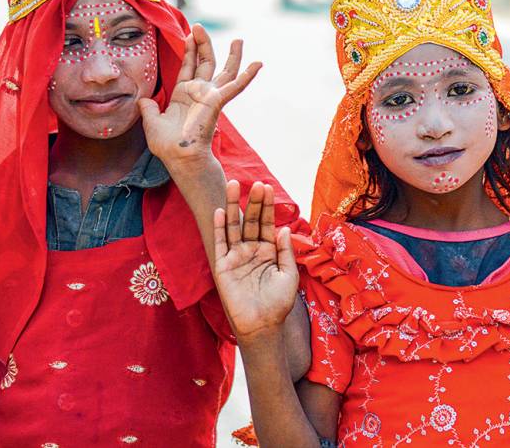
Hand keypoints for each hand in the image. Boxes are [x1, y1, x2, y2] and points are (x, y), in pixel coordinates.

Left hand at [139, 24, 260, 167]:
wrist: (179, 157)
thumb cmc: (167, 145)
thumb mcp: (151, 121)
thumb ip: (148, 108)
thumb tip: (142, 100)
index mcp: (184, 95)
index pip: (189, 67)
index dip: (190, 50)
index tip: (189, 34)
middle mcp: (200, 93)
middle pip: (206, 63)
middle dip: (203, 44)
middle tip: (199, 26)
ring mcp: (211, 96)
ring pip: (225, 71)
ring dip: (232, 55)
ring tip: (238, 39)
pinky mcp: (218, 101)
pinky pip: (236, 86)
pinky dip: (248, 75)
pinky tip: (258, 63)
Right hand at [213, 181, 298, 341]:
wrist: (262, 325)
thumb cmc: (278, 303)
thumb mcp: (289, 275)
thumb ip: (286, 251)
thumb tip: (283, 228)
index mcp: (267, 251)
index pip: (266, 223)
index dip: (267, 206)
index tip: (267, 187)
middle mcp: (250, 250)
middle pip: (250, 220)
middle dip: (253, 202)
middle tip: (256, 183)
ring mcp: (235, 257)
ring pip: (234, 226)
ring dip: (234, 206)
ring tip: (234, 185)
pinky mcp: (222, 266)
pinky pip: (220, 243)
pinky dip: (220, 227)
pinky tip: (222, 211)